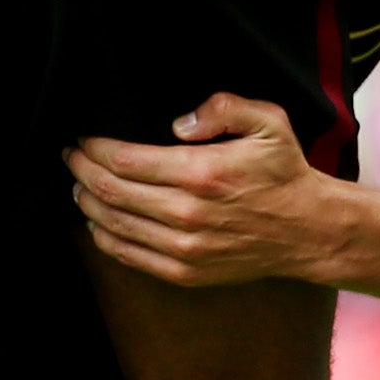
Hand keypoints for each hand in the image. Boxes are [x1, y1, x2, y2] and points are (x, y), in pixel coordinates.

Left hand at [69, 93, 356, 285]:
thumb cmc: (283, 173)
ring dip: (86, 202)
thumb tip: (179, 122)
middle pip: (109, 191)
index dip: (93, 149)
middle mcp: (186, 213)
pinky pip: (128, 255)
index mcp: (201, 173)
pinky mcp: (185, 272)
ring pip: (112, 224)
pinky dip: (104, 236)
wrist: (308, 230)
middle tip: (71, 157)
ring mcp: (184, 248)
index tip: (81, 139)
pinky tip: (96, 220)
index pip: (124, 160)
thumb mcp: (268, 122)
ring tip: (78, 184)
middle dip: (81, 171)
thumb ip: (224, 106)